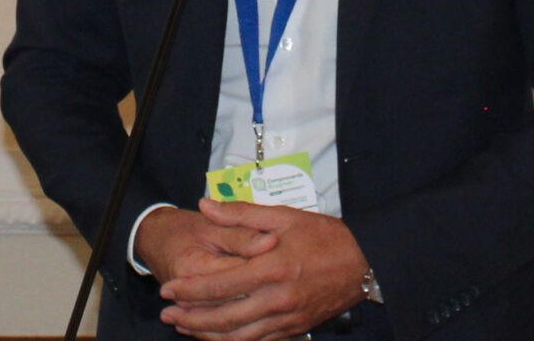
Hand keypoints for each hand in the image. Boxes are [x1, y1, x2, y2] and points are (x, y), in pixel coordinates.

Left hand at [158, 199, 369, 340]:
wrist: (365, 262)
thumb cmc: (326, 237)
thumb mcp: (283, 217)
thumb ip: (241, 214)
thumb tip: (206, 205)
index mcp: (271, 269)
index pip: (220, 285)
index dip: (190, 290)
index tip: (169, 289)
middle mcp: (277, 299)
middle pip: (224, 318)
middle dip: (192, 319)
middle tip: (167, 315)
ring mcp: (287, 318)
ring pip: (239, 336)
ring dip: (209, 335)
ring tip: (186, 329)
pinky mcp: (295, 328)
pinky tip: (220, 337)